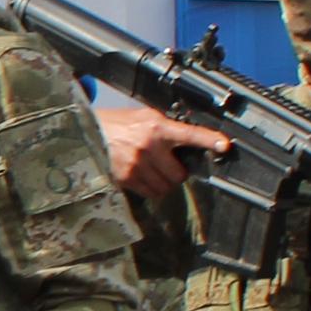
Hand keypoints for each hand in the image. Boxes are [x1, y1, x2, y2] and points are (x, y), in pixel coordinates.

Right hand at [101, 105, 229, 201]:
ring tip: (151, 170)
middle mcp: (149, 146)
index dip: (209, 139)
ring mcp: (137, 164)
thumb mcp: (143, 117)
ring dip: (163, 183)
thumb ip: (165, 128)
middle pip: (179, 174)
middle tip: (166, 165)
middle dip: (176, 173)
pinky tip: (140, 176)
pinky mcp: (126, 178)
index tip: (224, 145)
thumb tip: (187, 142)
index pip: (189, 133)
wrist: (86, 132)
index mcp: (156, 126)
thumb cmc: (117, 124)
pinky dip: (149, 188)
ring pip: (166, 187)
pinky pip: (150, 193)